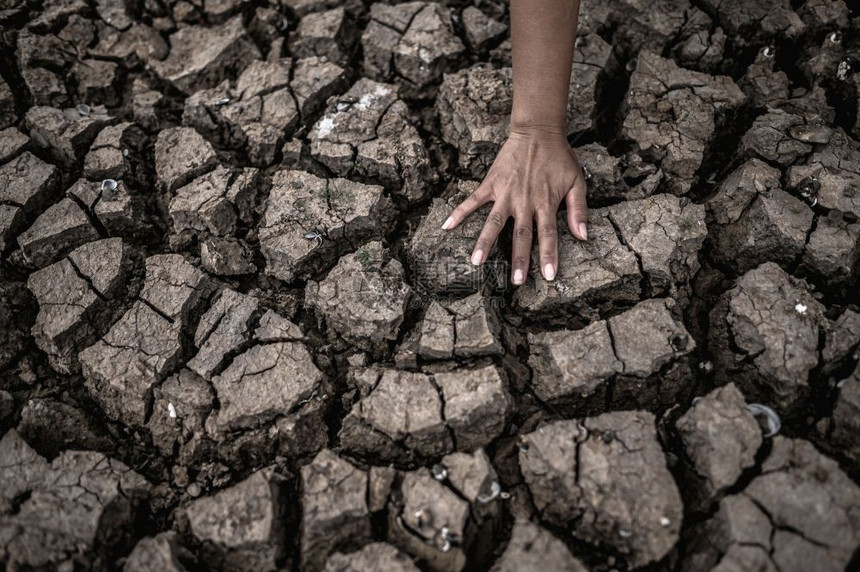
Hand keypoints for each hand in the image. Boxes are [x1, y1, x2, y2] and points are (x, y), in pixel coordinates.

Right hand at [442, 126, 587, 284]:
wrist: (538, 132)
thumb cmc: (560, 158)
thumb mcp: (577, 181)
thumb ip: (579, 209)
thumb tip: (583, 236)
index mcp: (545, 202)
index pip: (548, 234)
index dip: (548, 255)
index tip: (548, 276)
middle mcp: (524, 201)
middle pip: (521, 235)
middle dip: (519, 259)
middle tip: (515, 282)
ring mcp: (505, 193)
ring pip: (494, 222)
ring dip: (485, 242)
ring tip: (476, 262)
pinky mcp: (491, 184)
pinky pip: (473, 201)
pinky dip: (459, 212)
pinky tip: (447, 226)